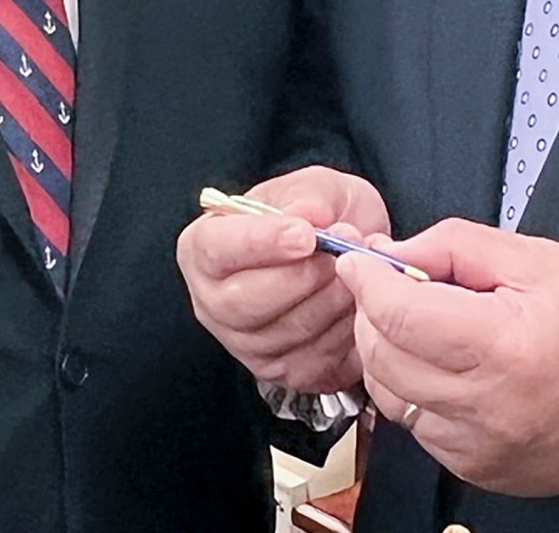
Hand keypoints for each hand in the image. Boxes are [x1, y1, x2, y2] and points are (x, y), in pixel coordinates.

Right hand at [177, 165, 390, 392]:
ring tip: (354, 277)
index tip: (305, 235)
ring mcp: (242, 342)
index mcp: (204, 247)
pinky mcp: (278, 371)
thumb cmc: (317, 215)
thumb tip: (310, 217)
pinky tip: (354, 307)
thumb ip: (313, 197)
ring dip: (329, 304)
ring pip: (283, 334)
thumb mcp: (319, 187)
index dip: (260, 243)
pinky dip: (342, 336)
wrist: (342, 253)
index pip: (215, 250)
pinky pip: (311, 362)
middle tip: (340, 257)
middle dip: (302, 279)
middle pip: (244, 303)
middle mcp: (211, 300)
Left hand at [336, 217, 558, 501]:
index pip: (398, 314)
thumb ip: (456, 246)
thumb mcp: (540, 258)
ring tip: (422, 325)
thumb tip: (391, 252)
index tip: (359, 260)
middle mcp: (488, 407)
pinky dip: (417, 392)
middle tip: (388, 285)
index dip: (367, 280)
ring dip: (388, 354)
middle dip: (371, 313)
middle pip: (382, 357)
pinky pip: (420, 427)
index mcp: (506, 345)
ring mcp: (481, 448)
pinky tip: (450, 368)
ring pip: (391, 396)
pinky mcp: (481, 471)